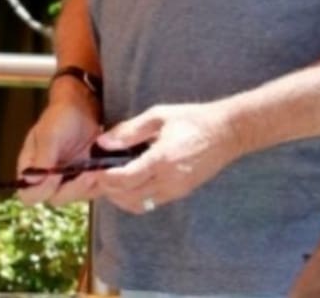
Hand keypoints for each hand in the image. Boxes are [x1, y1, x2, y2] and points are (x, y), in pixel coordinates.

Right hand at [16, 98, 101, 205]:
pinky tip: (106, 169)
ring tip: (99, 169)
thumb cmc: (61, 116)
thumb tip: (30, 180)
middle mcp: (48, 179)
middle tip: (88, 174)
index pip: (28, 195)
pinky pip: (91, 189)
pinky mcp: (85, 177)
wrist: (84, 105)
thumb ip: (42, 156)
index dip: (41, 191)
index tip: (55, 176)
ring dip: (89, 186)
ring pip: (76, 196)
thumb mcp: (50, 133)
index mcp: (31, 169)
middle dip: (73, 188)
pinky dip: (100, 182)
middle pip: (55, 199)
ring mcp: (68, 179)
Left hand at [88, 100, 241, 213]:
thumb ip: (130, 130)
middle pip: (128, 196)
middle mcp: (168, 180)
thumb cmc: (193, 119)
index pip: (125, 178)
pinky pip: (151, 203)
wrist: (226, 132)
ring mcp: (176, 190)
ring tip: (109, 183)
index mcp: (162, 159)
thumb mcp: (160, 115)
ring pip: (138, 205)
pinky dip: (134, 199)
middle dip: (107, 190)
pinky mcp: (181, 193)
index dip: (105, 178)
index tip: (93, 171)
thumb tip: (103, 142)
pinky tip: (129, 185)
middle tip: (94, 178)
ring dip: (119, 198)